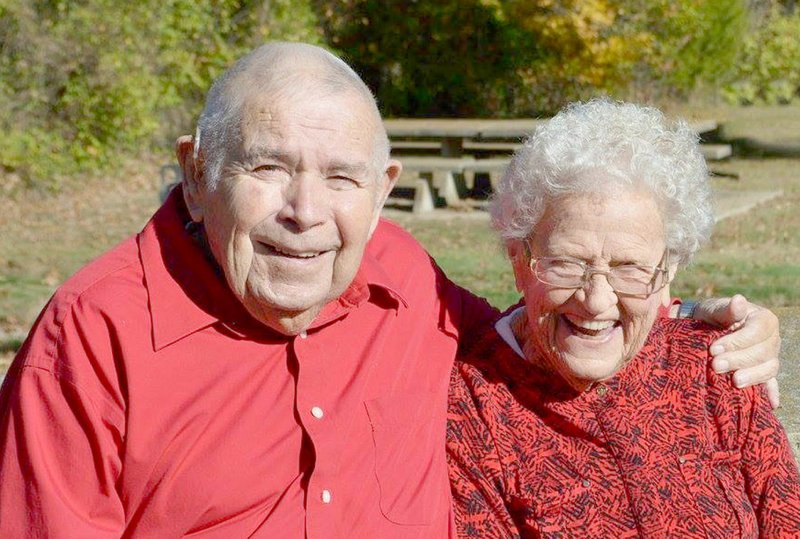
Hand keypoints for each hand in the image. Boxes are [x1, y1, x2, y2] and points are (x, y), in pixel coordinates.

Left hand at [693, 294, 780, 408]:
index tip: (714, 348)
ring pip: (769, 368)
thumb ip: (726, 309)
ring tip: (733, 381)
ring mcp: (768, 357)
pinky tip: (770, 403)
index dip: (739, 341)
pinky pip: (770, 383)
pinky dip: (771, 393)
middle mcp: (770, 339)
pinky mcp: (760, 373)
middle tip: (715, 365)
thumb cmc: (707, 317)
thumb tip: (739, 300)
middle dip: (739, 360)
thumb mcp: (712, 310)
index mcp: (763, 319)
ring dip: (751, 376)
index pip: (759, 331)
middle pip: (764, 352)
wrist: (698, 331)